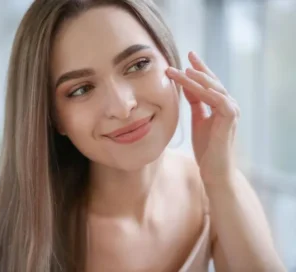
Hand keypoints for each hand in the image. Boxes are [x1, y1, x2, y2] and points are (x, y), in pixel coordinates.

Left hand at [166, 52, 239, 181]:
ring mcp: (231, 111)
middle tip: (188, 54)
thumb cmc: (207, 148)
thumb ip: (196, 104)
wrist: (214, 170)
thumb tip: (187, 87)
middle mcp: (229, 105)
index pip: (209, 83)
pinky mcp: (229, 118)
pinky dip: (205, 90)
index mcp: (221, 105)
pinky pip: (216, 99)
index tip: (188, 57)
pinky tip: (193, 83)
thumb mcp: (199, 120)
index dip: (199, 69)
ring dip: (198, 77)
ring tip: (184, 69)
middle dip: (199, 68)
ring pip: (213, 88)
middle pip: (213, 81)